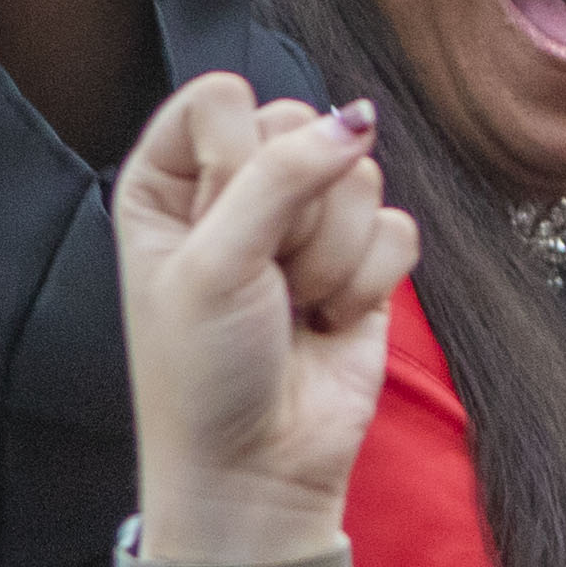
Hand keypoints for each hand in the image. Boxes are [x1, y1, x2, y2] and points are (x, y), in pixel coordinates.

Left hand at [111, 76, 411, 557]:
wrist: (256, 469)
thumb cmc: (204, 370)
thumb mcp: (216, 264)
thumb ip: (279, 177)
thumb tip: (355, 118)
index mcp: (167, 180)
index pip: (219, 97)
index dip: (234, 156)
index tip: (220, 227)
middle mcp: (232, 191)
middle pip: (299, 125)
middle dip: (292, 209)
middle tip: (262, 278)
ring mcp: (301, 225)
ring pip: (356, 174)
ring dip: (330, 252)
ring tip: (293, 304)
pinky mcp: (361, 264)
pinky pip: (397, 228)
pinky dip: (370, 281)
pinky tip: (331, 320)